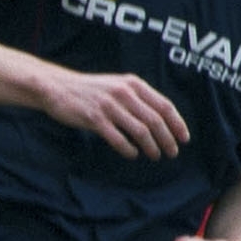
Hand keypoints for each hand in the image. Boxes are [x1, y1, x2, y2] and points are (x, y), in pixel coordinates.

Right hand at [40, 69, 189, 160]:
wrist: (57, 87)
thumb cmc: (89, 90)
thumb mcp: (117, 85)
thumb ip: (137, 97)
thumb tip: (158, 119)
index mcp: (133, 84)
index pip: (164, 105)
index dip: (177, 124)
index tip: (184, 138)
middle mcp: (124, 93)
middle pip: (155, 120)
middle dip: (167, 139)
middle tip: (172, 153)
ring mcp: (109, 106)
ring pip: (140, 131)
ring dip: (151, 147)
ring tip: (155, 156)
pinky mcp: (94, 119)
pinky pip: (118, 138)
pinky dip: (128, 149)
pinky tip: (132, 154)